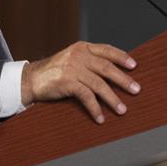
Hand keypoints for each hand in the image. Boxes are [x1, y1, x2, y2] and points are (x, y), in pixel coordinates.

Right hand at [21, 41, 139, 123]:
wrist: (31, 79)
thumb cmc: (54, 72)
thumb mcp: (72, 59)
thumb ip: (88, 61)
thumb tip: (112, 72)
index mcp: (82, 48)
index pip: (106, 50)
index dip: (121, 57)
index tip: (134, 65)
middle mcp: (79, 55)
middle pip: (107, 68)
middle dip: (123, 80)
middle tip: (136, 89)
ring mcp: (73, 68)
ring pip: (99, 84)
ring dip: (112, 98)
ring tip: (122, 109)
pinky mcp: (67, 82)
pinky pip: (86, 96)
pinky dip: (95, 108)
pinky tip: (100, 118)